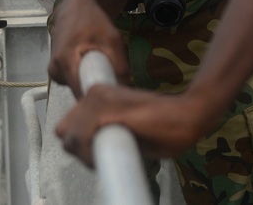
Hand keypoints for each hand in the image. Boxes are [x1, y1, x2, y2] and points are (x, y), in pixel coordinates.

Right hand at [48, 0, 128, 96]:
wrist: (75, 4)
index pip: (81, 95)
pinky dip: (85, 78)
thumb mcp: (112, 39)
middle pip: (79, 93)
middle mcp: (55, 70)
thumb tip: (125, 91)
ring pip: (77, 88)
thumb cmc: (92, 19)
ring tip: (106, 72)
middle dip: (97, 91)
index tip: (114, 100)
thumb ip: (120, 66)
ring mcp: (54, 70)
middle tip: (115, 84)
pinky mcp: (56, 69)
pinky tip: (94, 67)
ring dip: (91, 83)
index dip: (99, 100)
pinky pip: (74, 81)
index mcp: (64, 62)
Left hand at [56, 84, 210, 166]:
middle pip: (64, 131)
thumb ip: (105, 133)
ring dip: (85, 154)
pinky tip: (111, 153)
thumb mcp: (126, 129)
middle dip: (78, 149)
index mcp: (98, 96)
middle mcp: (95, 93)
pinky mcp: (107, 107)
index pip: (67, 126)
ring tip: (109, 157)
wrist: (188, 115)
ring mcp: (99, 98)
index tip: (96, 154)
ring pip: (71, 136)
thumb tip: (89, 150)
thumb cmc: (165, 125)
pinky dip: (92, 152)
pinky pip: (84, 136)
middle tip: (101, 158)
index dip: (79, 144)